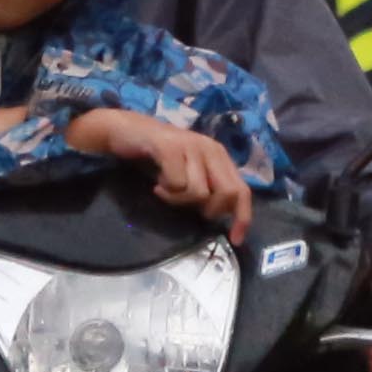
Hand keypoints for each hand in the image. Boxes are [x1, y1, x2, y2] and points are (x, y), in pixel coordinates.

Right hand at [70, 107, 249, 236]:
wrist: (128, 130)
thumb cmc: (159, 157)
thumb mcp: (190, 172)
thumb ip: (208, 188)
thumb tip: (217, 215)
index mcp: (219, 156)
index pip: (242, 190)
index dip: (242, 218)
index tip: (234, 240)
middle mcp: (211, 148)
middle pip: (228, 193)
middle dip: (209, 209)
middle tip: (186, 205)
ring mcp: (191, 146)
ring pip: (199, 193)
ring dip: (179, 200)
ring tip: (165, 189)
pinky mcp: (170, 147)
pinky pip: (177, 185)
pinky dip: (166, 191)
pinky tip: (157, 183)